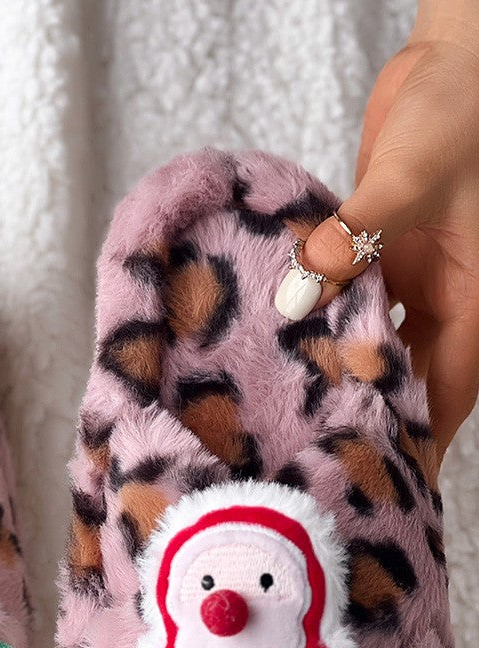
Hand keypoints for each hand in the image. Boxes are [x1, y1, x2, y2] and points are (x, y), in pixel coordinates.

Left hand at [287, 34, 478, 461]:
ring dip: (338, 376)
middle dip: (369, 422)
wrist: (458, 62)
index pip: (444, 394)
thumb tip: (299, 290)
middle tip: (319, 464)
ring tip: (293, 422)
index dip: (416, 444)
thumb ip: (355, 234)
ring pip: (372, 348)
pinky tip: (283, 346)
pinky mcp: (375, 255)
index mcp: (473, 302)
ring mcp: (406, 281)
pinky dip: (320, 323)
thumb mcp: (411, 178)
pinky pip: (346, 302)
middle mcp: (442, 302)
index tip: (383, 488)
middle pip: (404, 382)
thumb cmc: (462, 114)